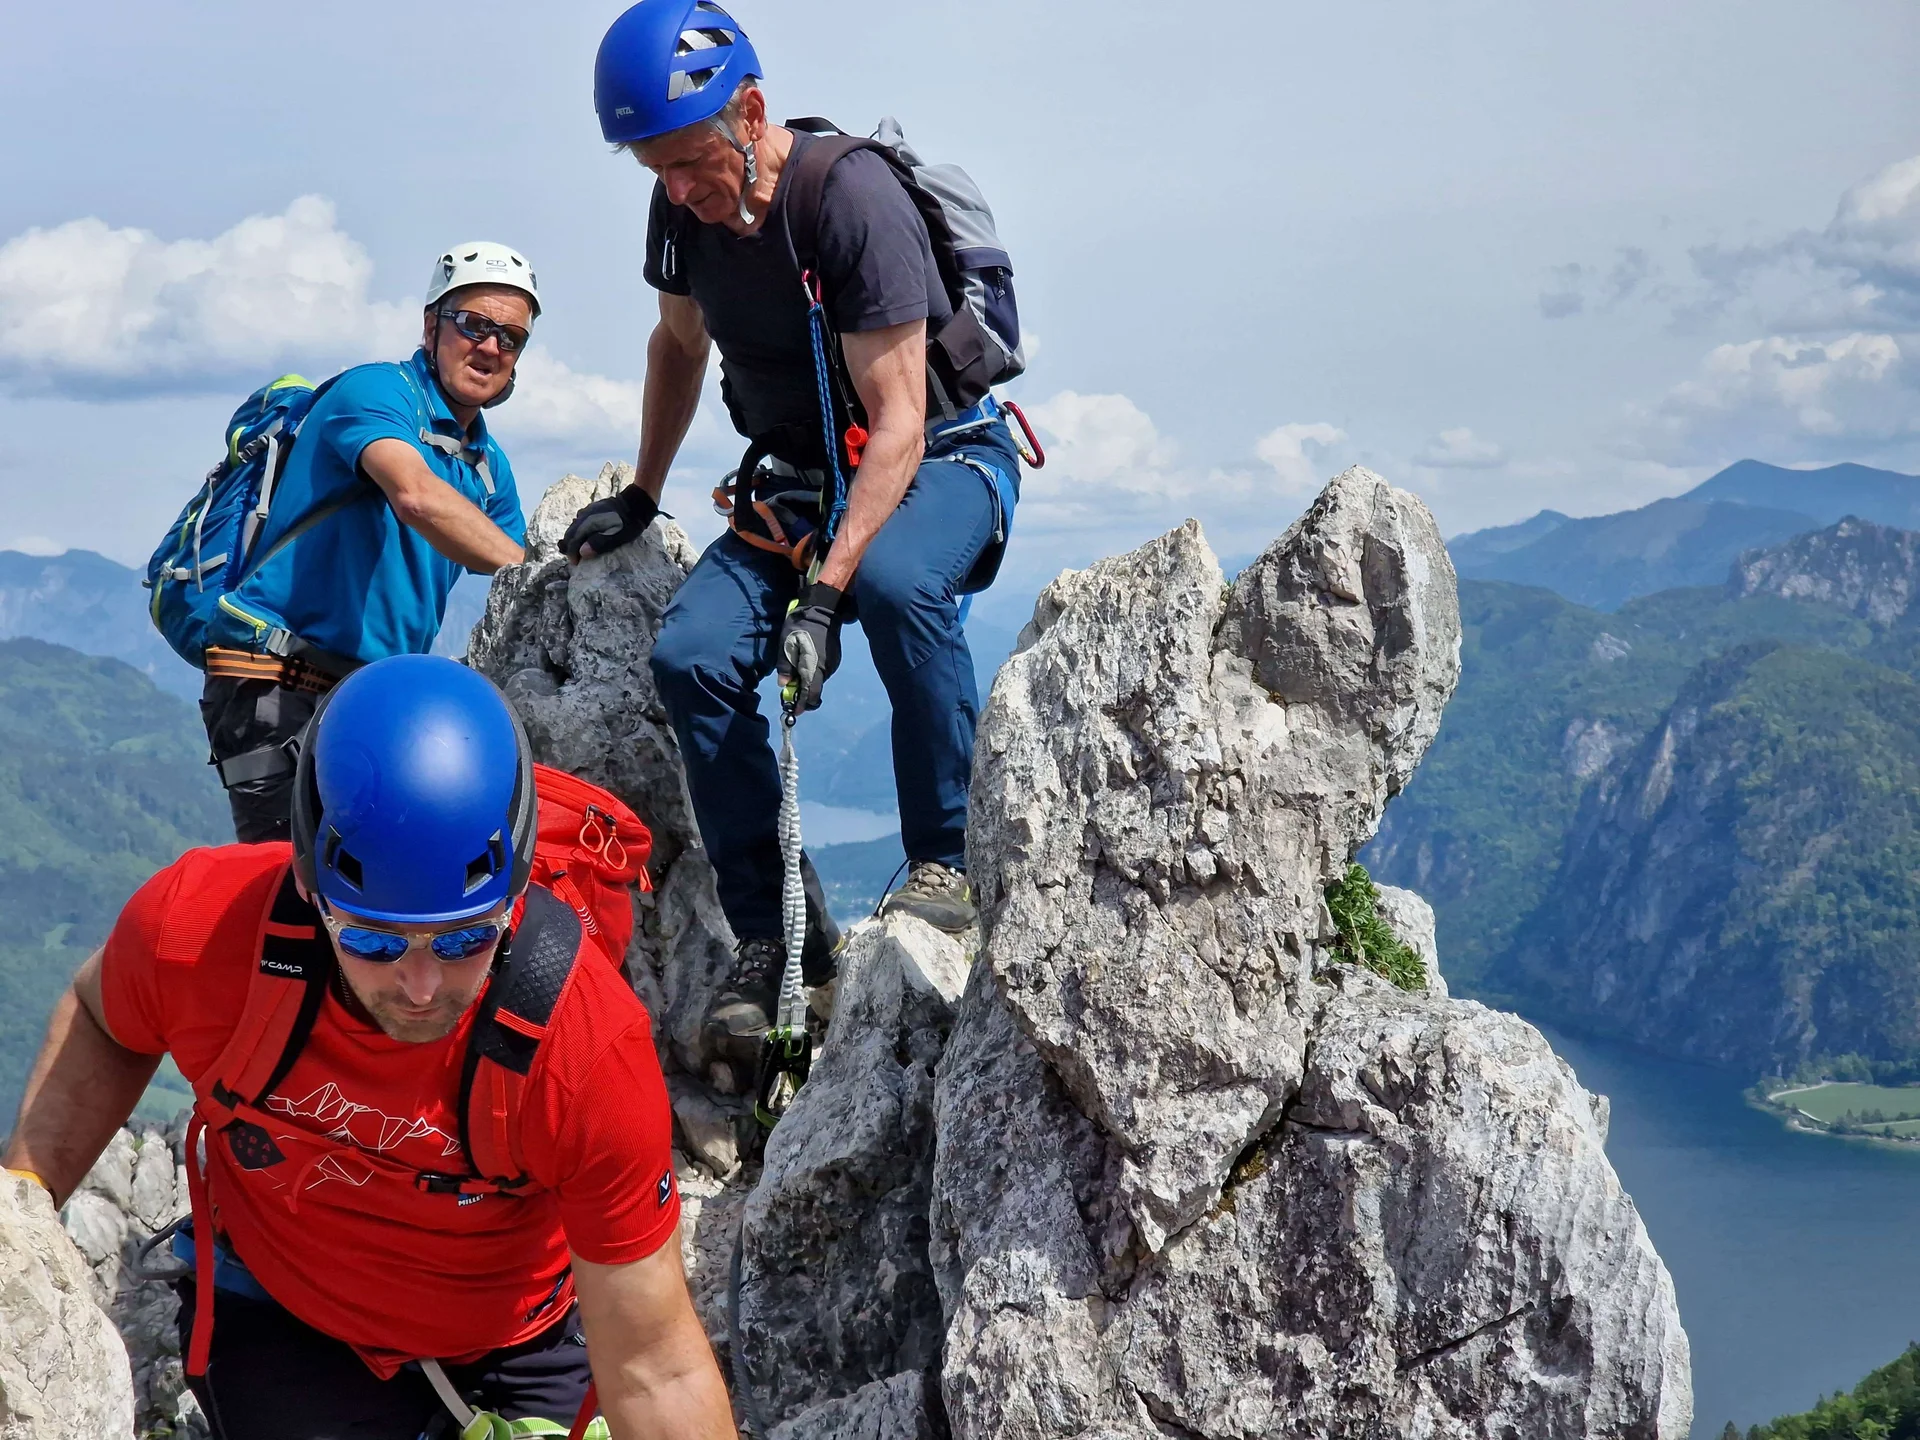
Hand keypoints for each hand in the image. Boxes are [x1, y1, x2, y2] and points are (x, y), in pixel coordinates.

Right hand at [561, 486, 658, 562]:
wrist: (637, 502)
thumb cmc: (629, 523)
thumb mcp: (618, 536)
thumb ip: (599, 543)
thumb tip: (582, 553)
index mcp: (588, 522)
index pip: (573, 539)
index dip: (572, 552)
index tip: (576, 563)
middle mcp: (584, 515)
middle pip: (571, 532)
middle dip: (570, 546)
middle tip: (574, 558)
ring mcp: (588, 510)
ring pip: (574, 526)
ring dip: (574, 538)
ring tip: (578, 549)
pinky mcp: (594, 508)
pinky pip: (580, 521)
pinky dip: (579, 531)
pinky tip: (585, 536)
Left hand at [777, 582, 843, 712]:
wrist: (823, 610)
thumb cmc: (801, 627)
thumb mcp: (786, 645)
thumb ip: (785, 666)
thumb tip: (783, 684)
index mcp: (814, 668)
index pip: (811, 695)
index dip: (803, 705)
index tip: (794, 710)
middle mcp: (826, 670)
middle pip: (814, 690)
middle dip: (802, 694)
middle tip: (790, 689)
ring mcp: (833, 664)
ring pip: (818, 681)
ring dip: (807, 682)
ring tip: (796, 671)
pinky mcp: (835, 659)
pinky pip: (823, 672)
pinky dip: (813, 673)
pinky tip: (806, 662)